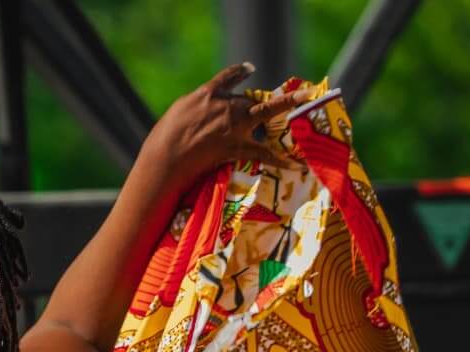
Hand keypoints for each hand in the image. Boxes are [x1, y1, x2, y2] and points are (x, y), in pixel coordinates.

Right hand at [146, 63, 301, 178]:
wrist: (166, 157)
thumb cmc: (164, 136)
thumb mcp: (179, 110)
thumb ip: (195, 106)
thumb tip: (201, 110)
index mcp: (208, 93)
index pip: (228, 78)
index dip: (240, 72)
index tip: (249, 69)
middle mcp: (226, 107)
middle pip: (251, 100)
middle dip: (268, 102)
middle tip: (296, 95)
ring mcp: (233, 128)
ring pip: (265, 115)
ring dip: (286, 107)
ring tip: (305, 101)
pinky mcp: (235, 149)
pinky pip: (262, 153)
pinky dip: (279, 158)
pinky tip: (294, 163)